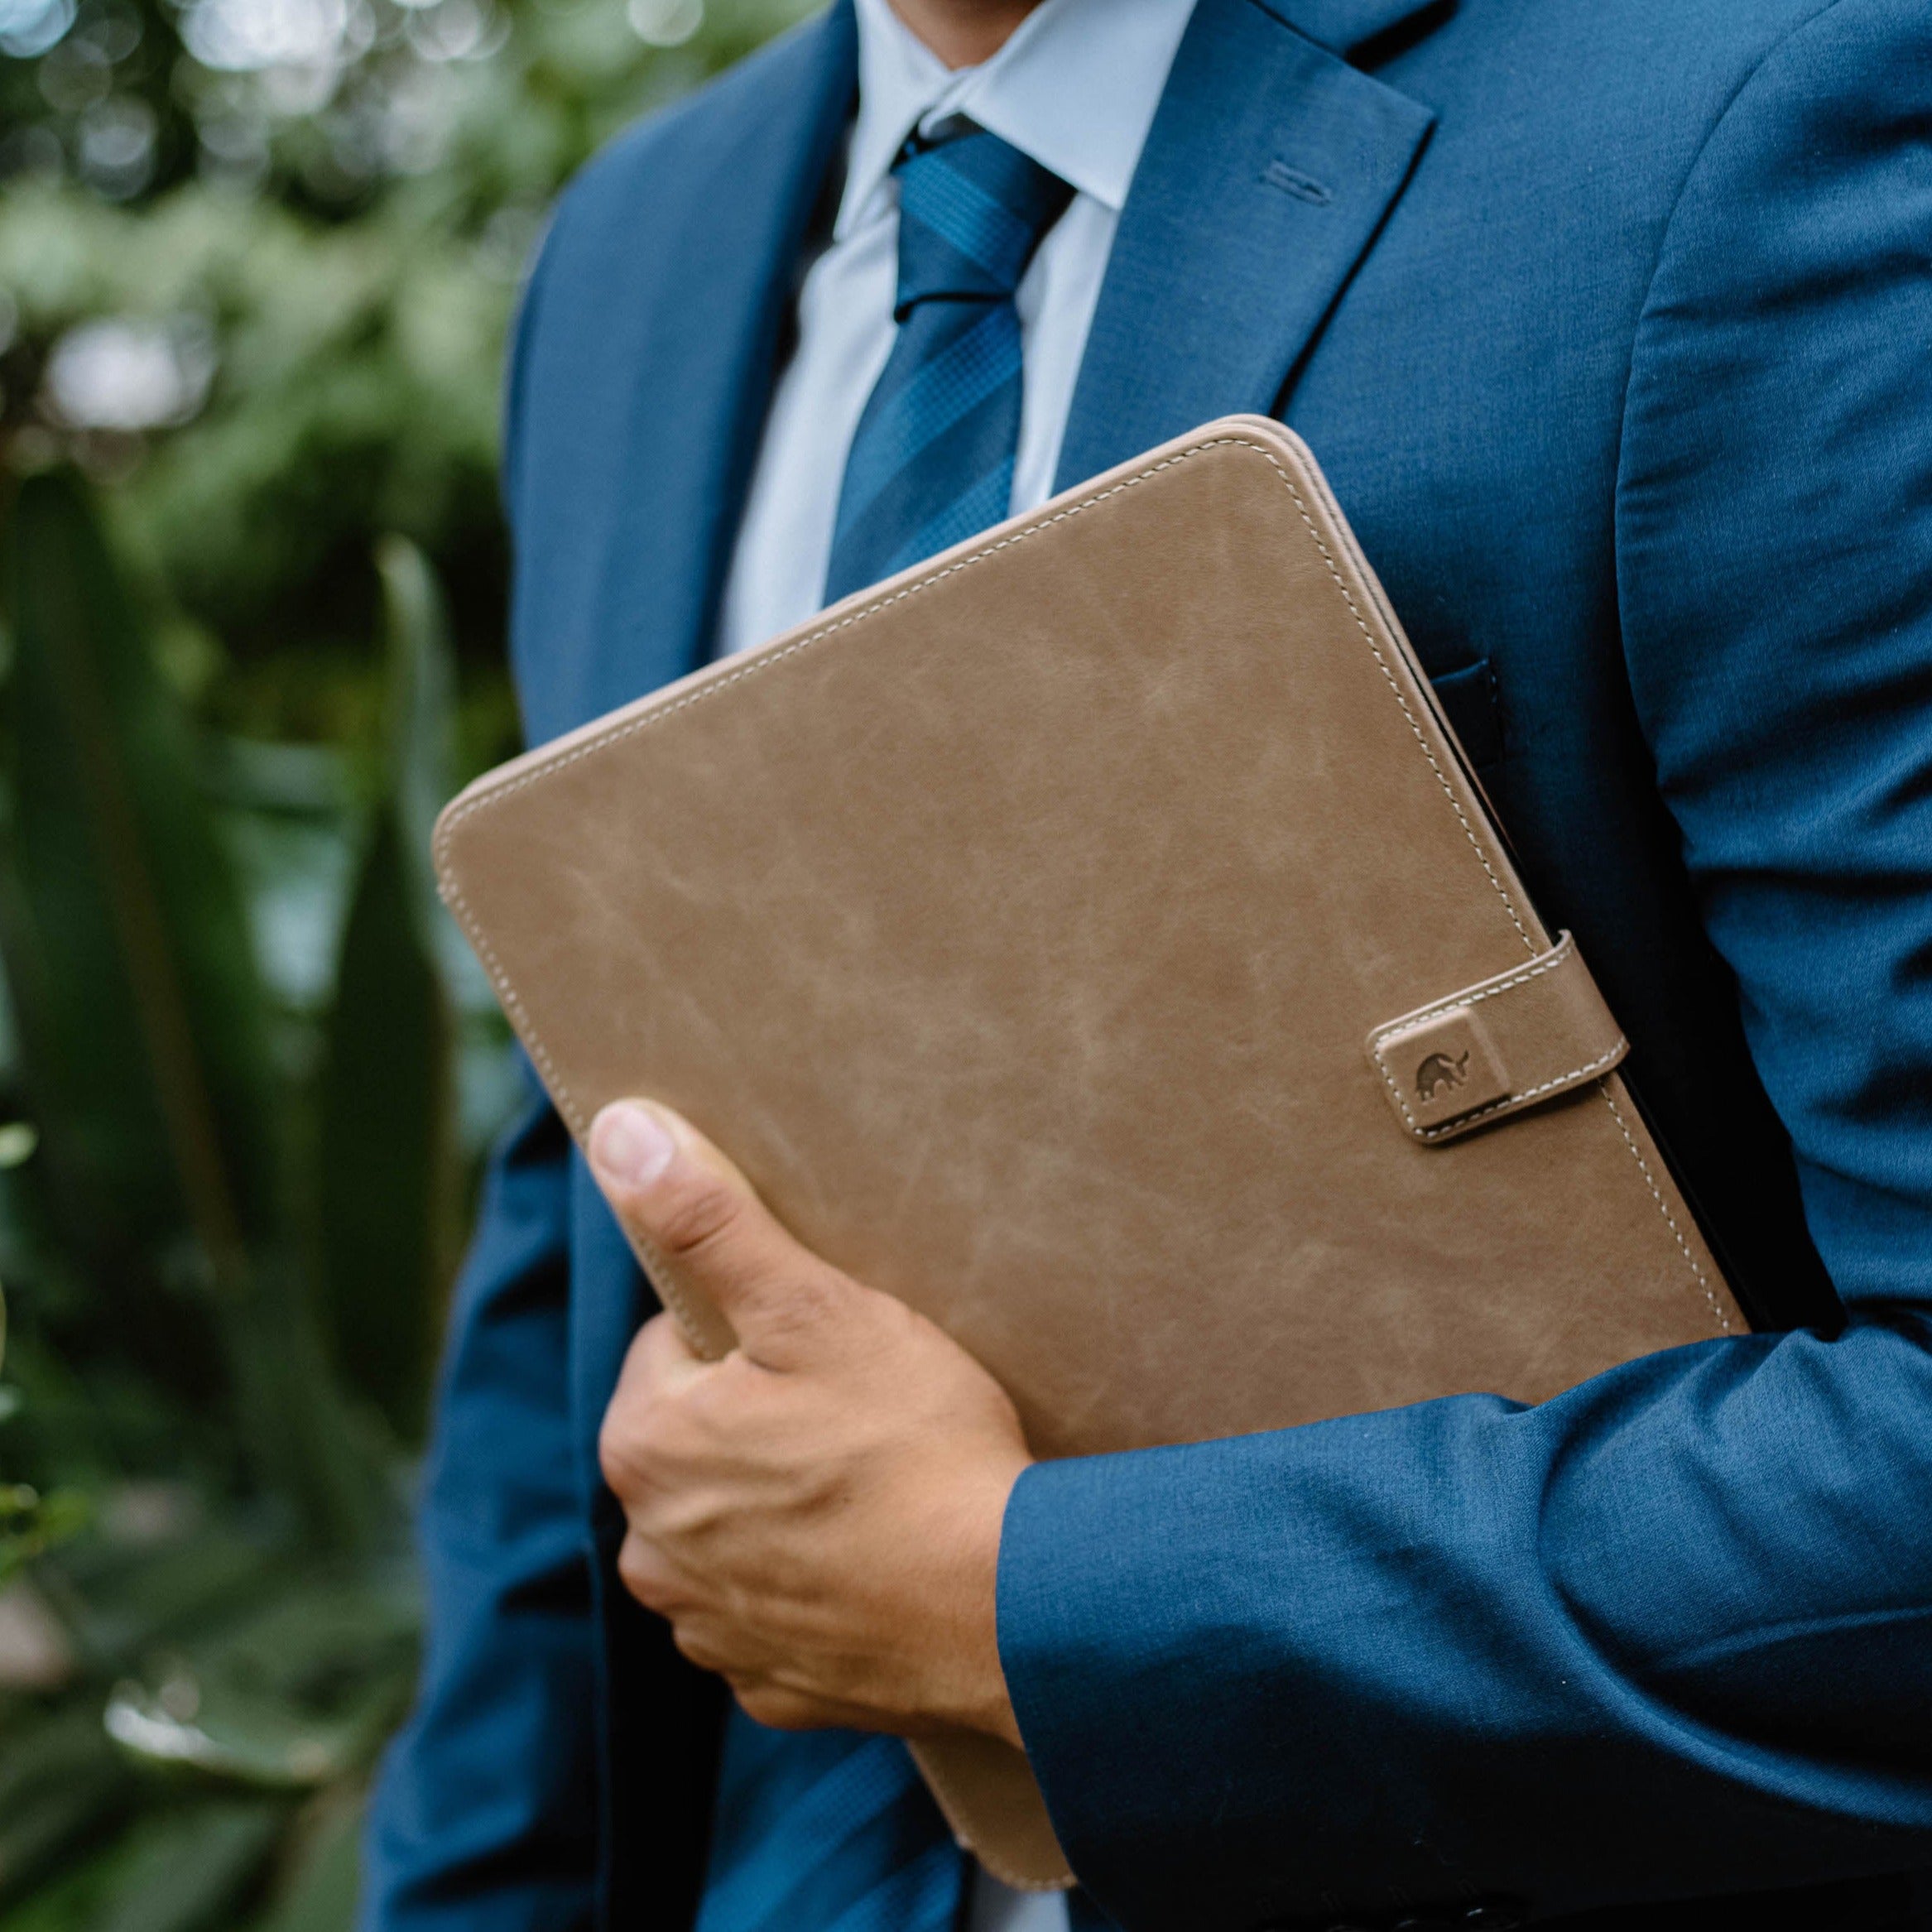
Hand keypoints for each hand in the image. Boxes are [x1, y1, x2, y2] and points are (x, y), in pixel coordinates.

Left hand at [589, 1099, 1032, 1745]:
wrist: (1010, 1608)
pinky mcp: (773, 1687)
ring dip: (784, 1506)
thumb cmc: (914, 1445)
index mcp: (644, 1444)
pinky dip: (818, 1584)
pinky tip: (881, 1558)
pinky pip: (779, 1610)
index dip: (756, 1334)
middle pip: (701, 1441)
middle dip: (764, 1419)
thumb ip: (709, 1220)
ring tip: (877, 1485)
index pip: (675, 1349)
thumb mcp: (814, 1305)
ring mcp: (710, 1630)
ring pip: (734, 1528)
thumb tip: (618, 1132)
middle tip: (862, 1412)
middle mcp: (650, 1550)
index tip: (826, 1349)